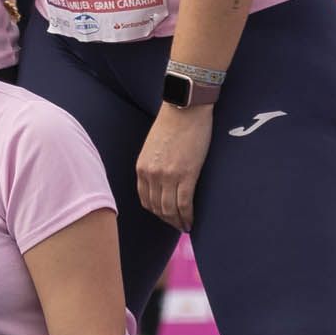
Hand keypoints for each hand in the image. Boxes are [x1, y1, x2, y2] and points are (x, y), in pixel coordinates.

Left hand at [137, 99, 210, 229]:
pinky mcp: (186, 175)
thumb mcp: (154, 147)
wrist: (185, 108)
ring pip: (170, 210)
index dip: (156, 212)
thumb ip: (154, 164)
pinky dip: (188, 217)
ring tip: (186, 226)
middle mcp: (151, 174)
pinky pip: (184, 205)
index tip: (166, 216)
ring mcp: (168, 176)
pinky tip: (193, 222)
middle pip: (157, 208)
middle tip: (179, 225)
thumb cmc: (173, 123)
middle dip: (168, 220)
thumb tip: (163, 180)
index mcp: (142, 167)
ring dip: (178, 222)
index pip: (145, 199)